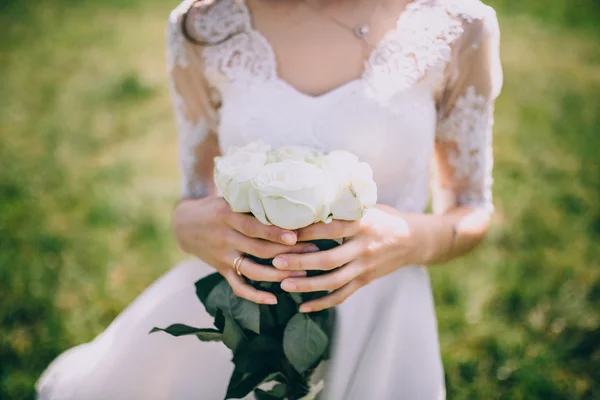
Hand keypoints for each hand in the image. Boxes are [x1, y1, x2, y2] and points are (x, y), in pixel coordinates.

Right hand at [172, 196, 319, 304]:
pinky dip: (254, 296)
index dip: (273, 233)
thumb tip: (286, 194)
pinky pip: (238, 286)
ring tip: (302, 274)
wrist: (184, 224)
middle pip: (259, 249)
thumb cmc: (215, 206)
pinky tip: (274, 300)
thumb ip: (251, 200)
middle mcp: (225, 237)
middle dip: (287, 253)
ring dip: (278, 275)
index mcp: (227, 216)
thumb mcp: (228, 198)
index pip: (253, 227)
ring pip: (252, 270)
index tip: (294, 236)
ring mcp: (223, 256)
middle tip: (312, 252)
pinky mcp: (221, 269)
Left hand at [273, 207, 423, 311]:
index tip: (283, 232)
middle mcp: (364, 247)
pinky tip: (303, 307)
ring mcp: (365, 266)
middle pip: (328, 259)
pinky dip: (322, 303)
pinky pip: (342, 295)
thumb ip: (342, 208)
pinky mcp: (366, 280)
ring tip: (284, 284)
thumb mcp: (366, 207)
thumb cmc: (383, 217)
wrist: (413, 239)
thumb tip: (306, 201)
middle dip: (300, 262)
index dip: (306, 232)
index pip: (330, 229)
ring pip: (334, 281)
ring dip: (307, 285)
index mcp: (362, 224)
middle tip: (275, 262)